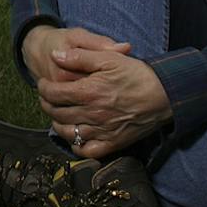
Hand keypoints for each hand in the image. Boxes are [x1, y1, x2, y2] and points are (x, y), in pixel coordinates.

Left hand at [35, 30, 171, 161]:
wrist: (164, 95)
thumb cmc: (136, 74)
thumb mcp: (108, 57)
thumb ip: (79, 57)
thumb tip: (54, 55)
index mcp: (89, 92)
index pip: (53, 93)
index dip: (43, 88)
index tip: (43, 84)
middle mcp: (93, 114)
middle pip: (57, 113)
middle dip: (46, 104)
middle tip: (47, 98)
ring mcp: (102, 131)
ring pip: (68, 133)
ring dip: (57, 124)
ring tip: (57, 115)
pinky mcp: (113, 143)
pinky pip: (87, 151)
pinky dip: (76, 145)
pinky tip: (75, 135)